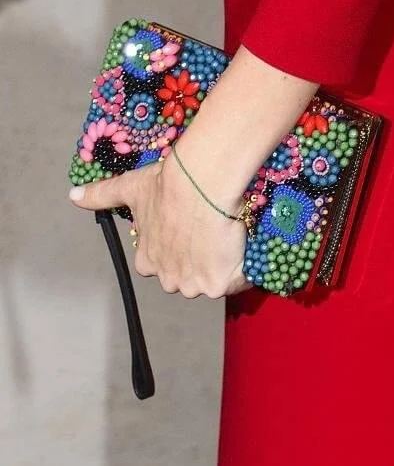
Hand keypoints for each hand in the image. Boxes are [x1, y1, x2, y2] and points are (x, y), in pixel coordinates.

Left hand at [69, 151, 251, 298]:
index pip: (161, 265)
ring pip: (212, 280)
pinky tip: (243, 247)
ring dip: (221, 264)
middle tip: (211, 232)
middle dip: (199, 261)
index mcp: (148, 261)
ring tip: (228, 236)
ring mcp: (193, 285)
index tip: (189, 230)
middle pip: (188, 277)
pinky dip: (241, 270)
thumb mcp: (130, 188)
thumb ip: (102, 195)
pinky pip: (235, 282)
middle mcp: (168, 279)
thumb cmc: (167, 185)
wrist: (199, 185)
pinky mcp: (218, 285)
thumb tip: (73, 196)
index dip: (178, 248)